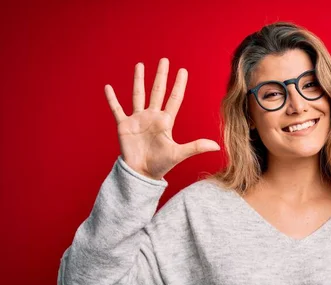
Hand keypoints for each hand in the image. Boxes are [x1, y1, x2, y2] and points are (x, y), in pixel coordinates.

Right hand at [104, 58, 219, 179]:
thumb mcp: (179, 154)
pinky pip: (117, 109)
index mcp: (165, 121)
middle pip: (157, 91)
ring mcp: (138, 119)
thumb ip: (196, 147)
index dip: (179, 85)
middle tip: (165, 60)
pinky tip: (108, 88)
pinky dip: (112, 99)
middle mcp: (152, 117)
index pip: (174, 98)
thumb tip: (216, 145)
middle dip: (161, 76)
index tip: (183, 71)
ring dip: (139, 80)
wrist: (141, 173)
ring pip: (138, 95)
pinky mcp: (124, 125)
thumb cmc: (160, 165)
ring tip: (140, 65)